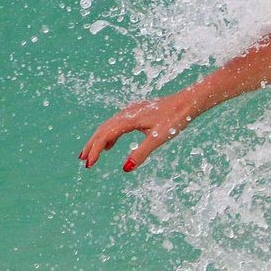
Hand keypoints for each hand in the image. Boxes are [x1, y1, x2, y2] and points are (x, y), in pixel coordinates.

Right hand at [79, 91, 198, 172]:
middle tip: (83, 161)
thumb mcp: (158, 138)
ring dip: (98, 141)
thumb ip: (141, 153)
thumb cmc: (175, 119)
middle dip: (91, 146)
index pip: (104, 135)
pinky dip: (109, 136)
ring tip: (91, 155)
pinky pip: (116, 125)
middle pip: (102, 130)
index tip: (89, 165)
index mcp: (128, 119)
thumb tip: (125, 169)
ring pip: (108, 127)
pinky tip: (110, 145)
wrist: (187, 102)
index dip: (95, 151)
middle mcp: (126, 113)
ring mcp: (130, 112)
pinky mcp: (136, 113)